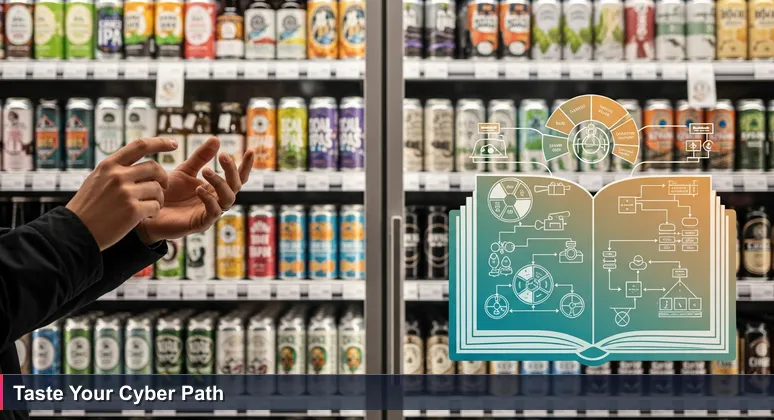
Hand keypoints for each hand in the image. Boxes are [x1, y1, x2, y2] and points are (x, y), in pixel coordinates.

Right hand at [67, 138, 174, 250]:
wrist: (75, 232)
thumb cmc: (87, 207)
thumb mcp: (96, 179)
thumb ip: (115, 170)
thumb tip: (136, 161)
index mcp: (109, 165)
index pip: (140, 145)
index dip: (160, 142)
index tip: (174, 143)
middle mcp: (118, 175)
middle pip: (154, 168)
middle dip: (163, 177)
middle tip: (163, 187)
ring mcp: (125, 192)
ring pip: (157, 189)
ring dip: (159, 199)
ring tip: (150, 206)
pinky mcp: (132, 210)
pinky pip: (156, 206)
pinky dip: (154, 212)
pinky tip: (146, 216)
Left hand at [136, 136, 254, 244]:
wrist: (149, 211)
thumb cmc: (168, 193)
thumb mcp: (185, 170)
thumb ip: (201, 157)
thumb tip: (217, 139)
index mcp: (215, 188)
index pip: (236, 177)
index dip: (245, 166)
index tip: (251, 150)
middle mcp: (216, 200)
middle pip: (236, 186)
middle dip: (232, 170)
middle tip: (223, 156)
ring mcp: (210, 213)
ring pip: (228, 199)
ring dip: (220, 183)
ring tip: (207, 171)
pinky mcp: (200, 224)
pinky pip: (213, 212)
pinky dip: (209, 200)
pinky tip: (199, 189)